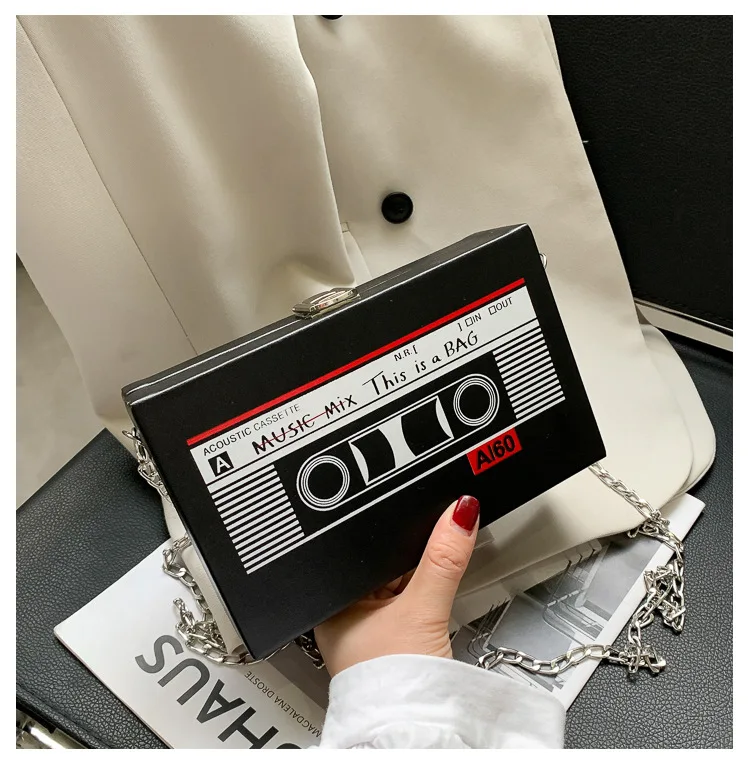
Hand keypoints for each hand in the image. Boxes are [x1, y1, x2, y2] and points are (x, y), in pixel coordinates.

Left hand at [314, 495, 479, 677]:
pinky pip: (408, 602)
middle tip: (434, 549)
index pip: (366, 546)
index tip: (422, 514)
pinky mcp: (390, 640)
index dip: (396, 529)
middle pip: (386, 563)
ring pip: (399, 582)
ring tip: (431, 585)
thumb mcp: (421, 609)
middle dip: (413, 553)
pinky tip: (431, 603)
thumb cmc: (391, 683)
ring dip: (421, 576)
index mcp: (331, 598)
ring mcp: (367, 628)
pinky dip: (424, 596)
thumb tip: (458, 514)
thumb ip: (442, 560)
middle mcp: (344, 612)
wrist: (410, 733)